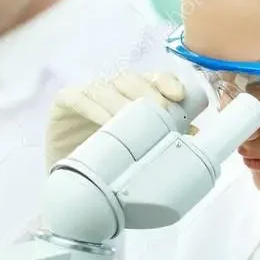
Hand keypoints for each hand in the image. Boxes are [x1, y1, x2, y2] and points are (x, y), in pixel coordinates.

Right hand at [46, 72, 187, 166]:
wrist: (66, 180)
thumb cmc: (104, 161)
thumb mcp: (135, 149)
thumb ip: (161, 138)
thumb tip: (195, 134)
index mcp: (130, 96)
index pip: (151, 79)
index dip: (165, 81)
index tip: (179, 95)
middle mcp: (110, 90)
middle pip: (130, 80)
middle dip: (148, 93)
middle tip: (161, 112)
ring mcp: (86, 94)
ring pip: (106, 88)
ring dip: (122, 103)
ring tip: (134, 122)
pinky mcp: (63, 102)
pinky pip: (79, 98)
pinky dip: (94, 109)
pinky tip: (106, 124)